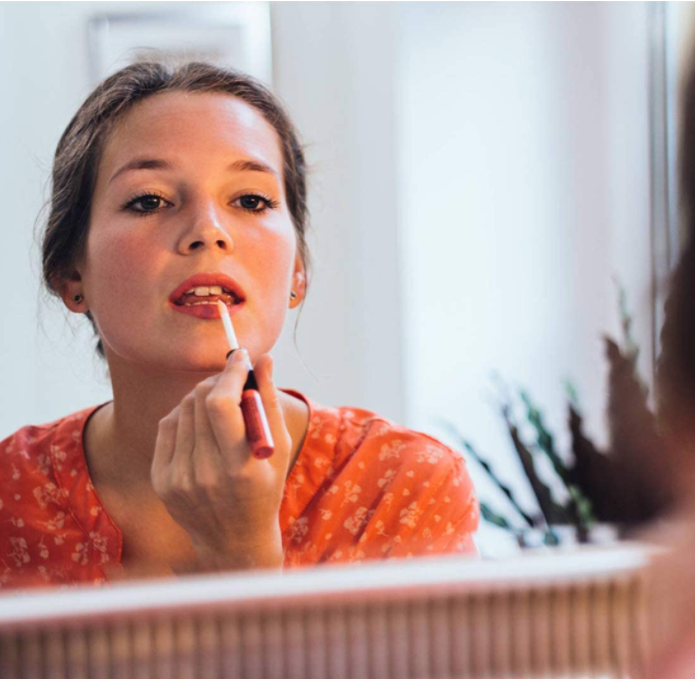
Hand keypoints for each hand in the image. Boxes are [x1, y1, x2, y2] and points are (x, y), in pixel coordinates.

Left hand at [151, 350, 290, 570]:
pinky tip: (203, 425)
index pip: (221, 404)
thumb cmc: (266, 489)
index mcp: (240, 468)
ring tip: (222, 407)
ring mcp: (178, 478)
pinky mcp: (162, 480)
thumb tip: (263, 359)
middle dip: (219, 381)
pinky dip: (186, 415)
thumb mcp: (278, 448)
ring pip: (183, 409)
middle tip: (235, 379)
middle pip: (199, 401)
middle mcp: (205, 474)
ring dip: (203, 397)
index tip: (241, 357)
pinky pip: (168, 426)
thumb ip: (269, 401)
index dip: (229, 374)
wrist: (233, 541)